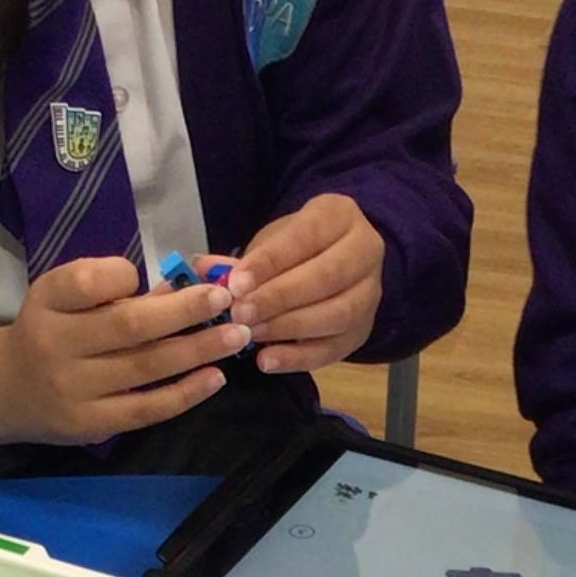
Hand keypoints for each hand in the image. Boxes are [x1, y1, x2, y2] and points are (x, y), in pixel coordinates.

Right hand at [0, 257, 247, 449]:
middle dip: (184, 310)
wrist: (5, 390)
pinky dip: (185, 393)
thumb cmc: (50, 330)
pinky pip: (146, 409)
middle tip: (227, 298)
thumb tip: (186, 282)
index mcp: (47, 301)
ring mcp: (72, 388)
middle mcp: (55, 343)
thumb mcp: (64, 298)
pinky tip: (215, 378)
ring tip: (237, 334)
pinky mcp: (89, 424)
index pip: (86, 281)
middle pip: (128, 325)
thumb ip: (113, 289)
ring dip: (198, 350)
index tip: (161, 274)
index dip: (125, 275)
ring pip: (145, 367)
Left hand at [225, 192, 384, 373]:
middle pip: (326, 277)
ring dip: (288, 327)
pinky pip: (335, 349)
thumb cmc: (298, 248)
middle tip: (240, 313)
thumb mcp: (274, 241)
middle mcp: (366, 252)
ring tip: (250, 334)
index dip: (269, 262)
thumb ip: (244, 259)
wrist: (337, 262)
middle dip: (279, 298)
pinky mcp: (363, 330)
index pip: (305, 237)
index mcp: (341, 216)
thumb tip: (204, 269)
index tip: (235, 283)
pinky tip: (267, 360)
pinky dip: (299, 358)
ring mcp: (371, 294)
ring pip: (337, 314)